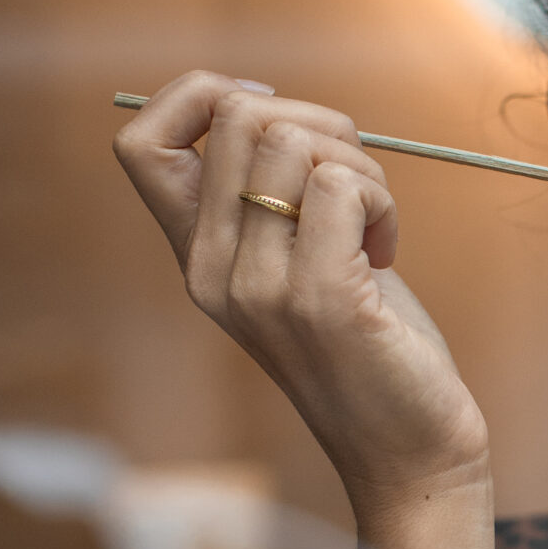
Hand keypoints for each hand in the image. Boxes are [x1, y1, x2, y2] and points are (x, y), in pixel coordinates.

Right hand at [114, 70, 488, 514]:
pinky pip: (340, 183)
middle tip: (355, 189)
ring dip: (359, 165)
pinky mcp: (320, 297)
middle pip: (236, 116)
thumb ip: (268, 198)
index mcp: (196, 258)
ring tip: (372, 226)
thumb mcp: (299, 264)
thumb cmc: (369, 348)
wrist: (407, 452)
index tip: (276, 120)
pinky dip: (380, 198)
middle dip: (318, 125)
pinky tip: (386, 249)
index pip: (140, 141)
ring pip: (292, 140)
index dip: (202, 96)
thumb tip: (265, 106)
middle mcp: (212, 271)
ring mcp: (260, 286)